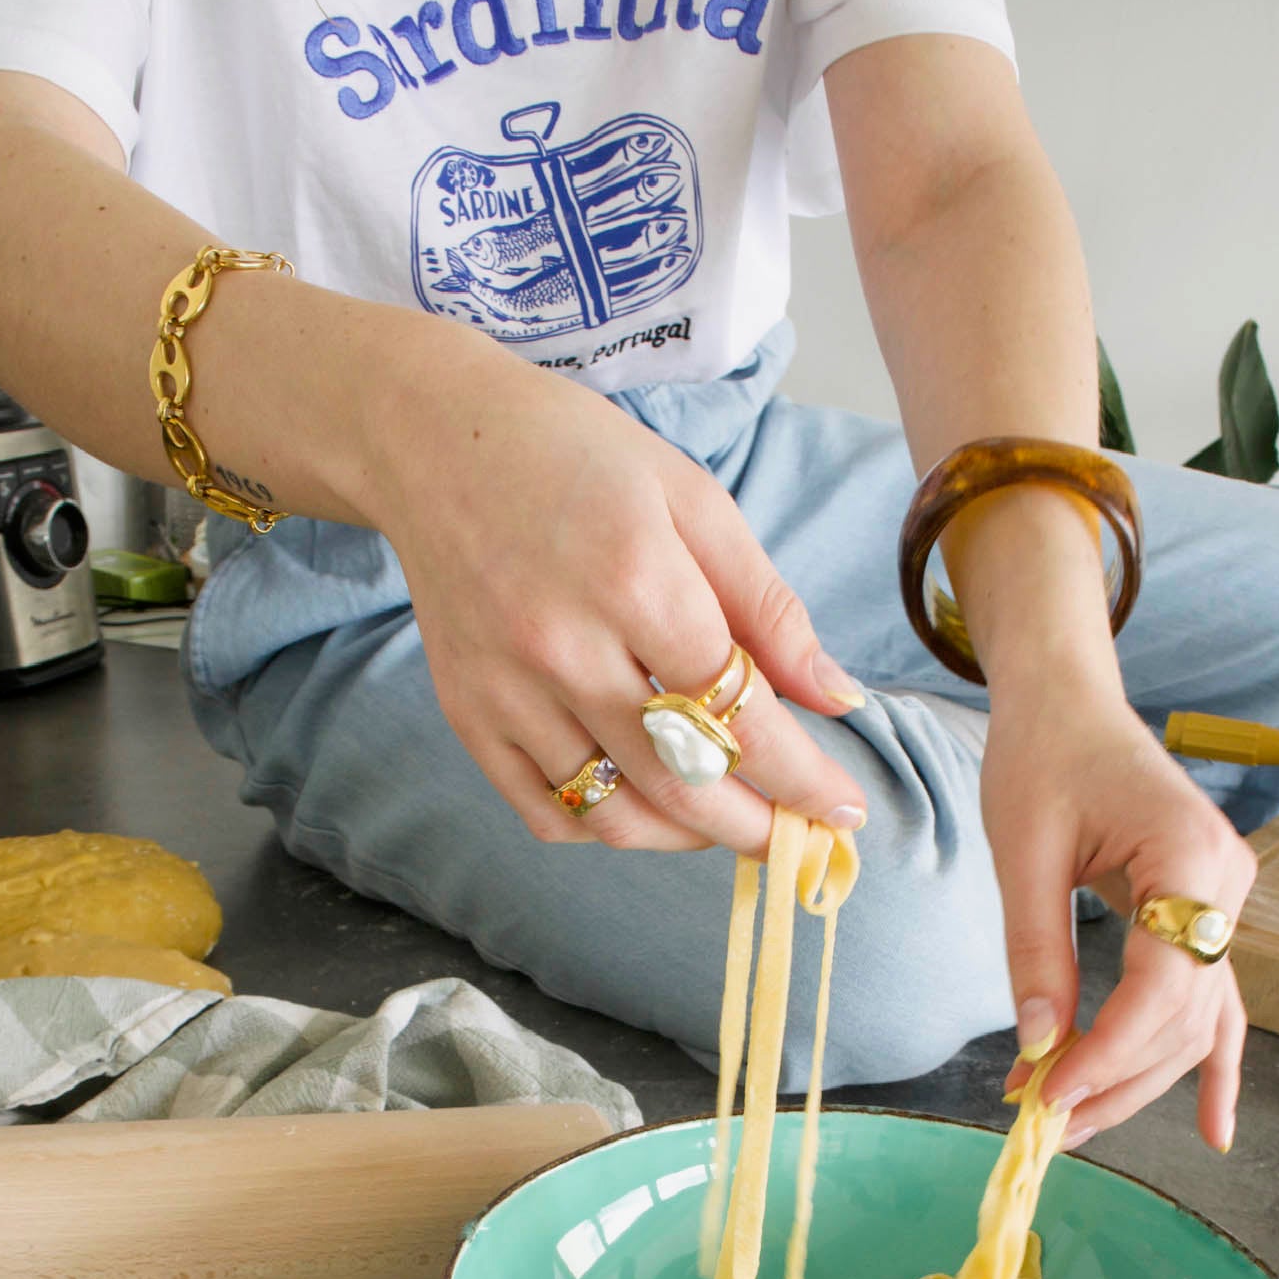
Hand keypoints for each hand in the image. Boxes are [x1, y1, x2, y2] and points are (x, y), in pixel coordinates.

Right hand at [369, 334, 867, 852]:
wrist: (434, 441)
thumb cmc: (578, 461)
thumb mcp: (695, 502)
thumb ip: (768, 608)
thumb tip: (837, 699)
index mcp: (635, 579)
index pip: (738, 712)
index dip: (802, 775)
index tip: (844, 810)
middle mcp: (564, 646)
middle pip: (681, 779)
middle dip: (756, 825)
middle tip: (797, 837)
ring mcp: (507, 690)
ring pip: (616, 814)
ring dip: (688, 837)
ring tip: (729, 820)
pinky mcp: (469, 716)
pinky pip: (548, 813)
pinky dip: (609, 831)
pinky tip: (650, 809)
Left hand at [981, 674, 1258, 1151]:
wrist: (1066, 704)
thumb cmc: (1042, 756)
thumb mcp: (1023, 852)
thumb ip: (1035, 951)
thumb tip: (1037, 1046)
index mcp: (1190, 855)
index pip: (1163, 986)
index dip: (1108, 1052)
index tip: (1049, 1095)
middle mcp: (1224, 885)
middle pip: (1185, 1017)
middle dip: (1116, 1078)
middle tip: (1045, 1123)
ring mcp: (1223, 902)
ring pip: (1195, 1021)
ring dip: (1137, 1078)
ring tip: (1073, 1125)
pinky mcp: (1203, 915)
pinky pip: (1213, 1001)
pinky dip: (1213, 1064)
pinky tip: (1215, 1129)